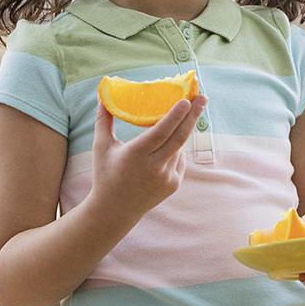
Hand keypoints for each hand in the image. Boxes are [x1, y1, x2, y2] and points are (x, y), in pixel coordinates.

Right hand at [89, 95, 207, 220]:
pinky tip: (166, 146)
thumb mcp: (101, 147)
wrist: (115, 210)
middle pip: (179, 137)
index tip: (186, 101)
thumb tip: (102, 95)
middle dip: (193, 115)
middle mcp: (154, 167)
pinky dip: (175, 149)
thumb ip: (103, 120)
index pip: (160, 132)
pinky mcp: (173, 184)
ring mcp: (166, 177)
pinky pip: (179, 159)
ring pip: (179, 147)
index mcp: (136, 155)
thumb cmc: (105, 174)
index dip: (175, 116)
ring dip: (180, 131)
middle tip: (203, 97)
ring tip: (181, 116)